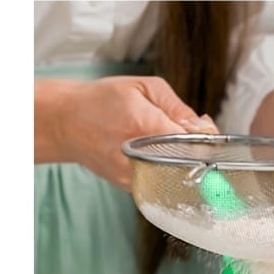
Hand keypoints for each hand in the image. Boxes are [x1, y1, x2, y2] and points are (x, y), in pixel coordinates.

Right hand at [35, 76, 216, 190]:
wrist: (65, 123)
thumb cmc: (103, 100)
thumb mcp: (143, 87)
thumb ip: (177, 107)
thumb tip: (203, 127)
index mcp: (143, 125)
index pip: (191, 141)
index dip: (206, 138)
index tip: (208, 132)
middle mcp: (136, 155)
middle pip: (186, 162)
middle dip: (197, 151)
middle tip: (194, 137)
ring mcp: (130, 175)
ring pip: (174, 176)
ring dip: (182, 161)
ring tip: (170, 142)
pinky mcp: (127, 186)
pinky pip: (159, 181)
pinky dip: (166, 169)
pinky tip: (158, 153)